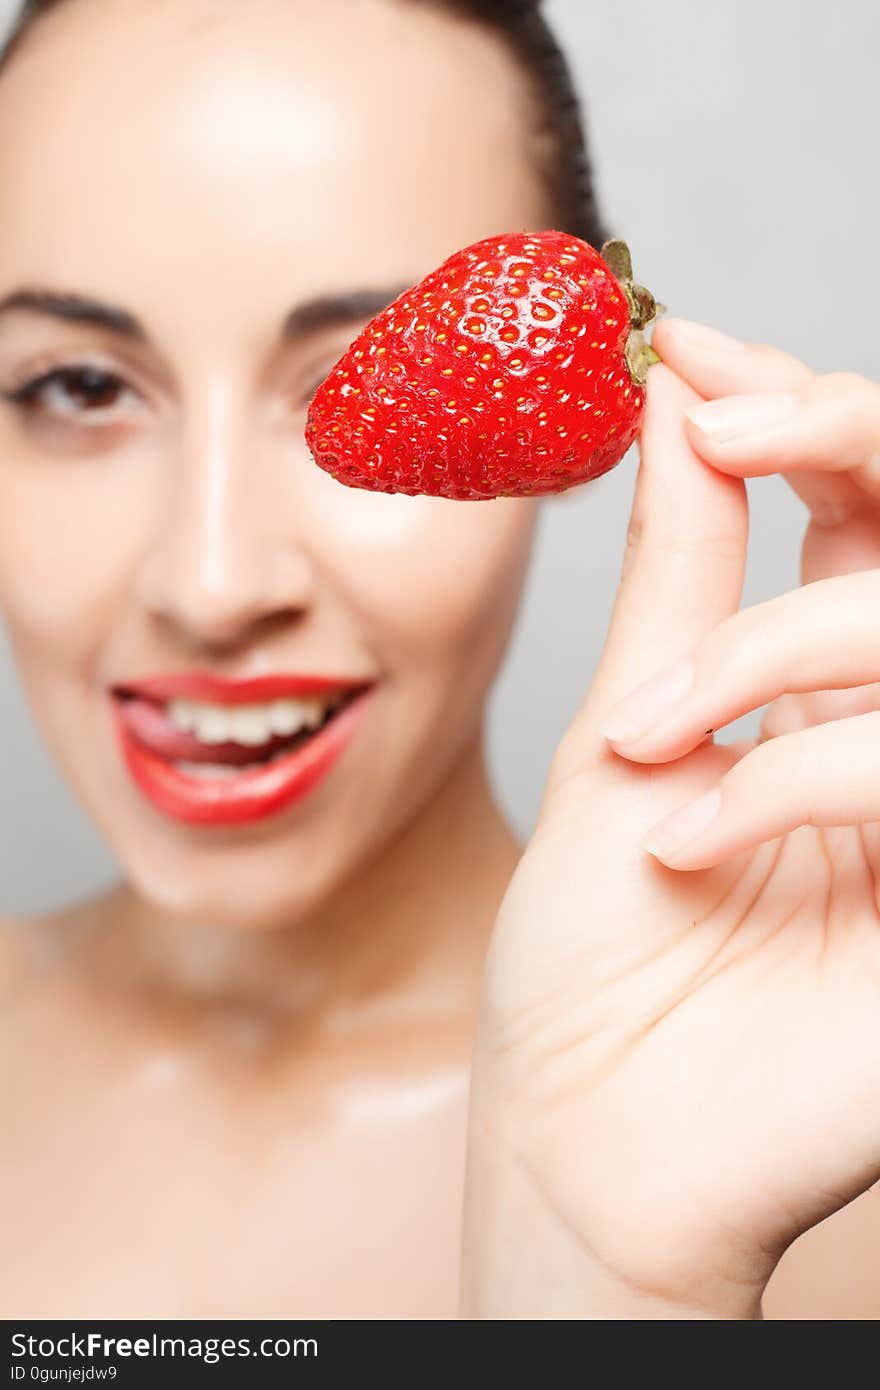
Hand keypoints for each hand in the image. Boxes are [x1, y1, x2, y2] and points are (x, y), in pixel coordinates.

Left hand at [462, 349, 879, 1319]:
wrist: (590, 1135)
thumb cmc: (594, 955)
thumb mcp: (623, 736)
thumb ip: (680, 576)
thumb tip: (679, 397)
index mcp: (827, 690)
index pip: (872, 499)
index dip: (809, 402)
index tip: (696, 351)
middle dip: (847, 432)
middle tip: (725, 418)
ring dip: (772, 645)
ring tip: (648, 736)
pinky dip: (799, 771)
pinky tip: (687, 836)